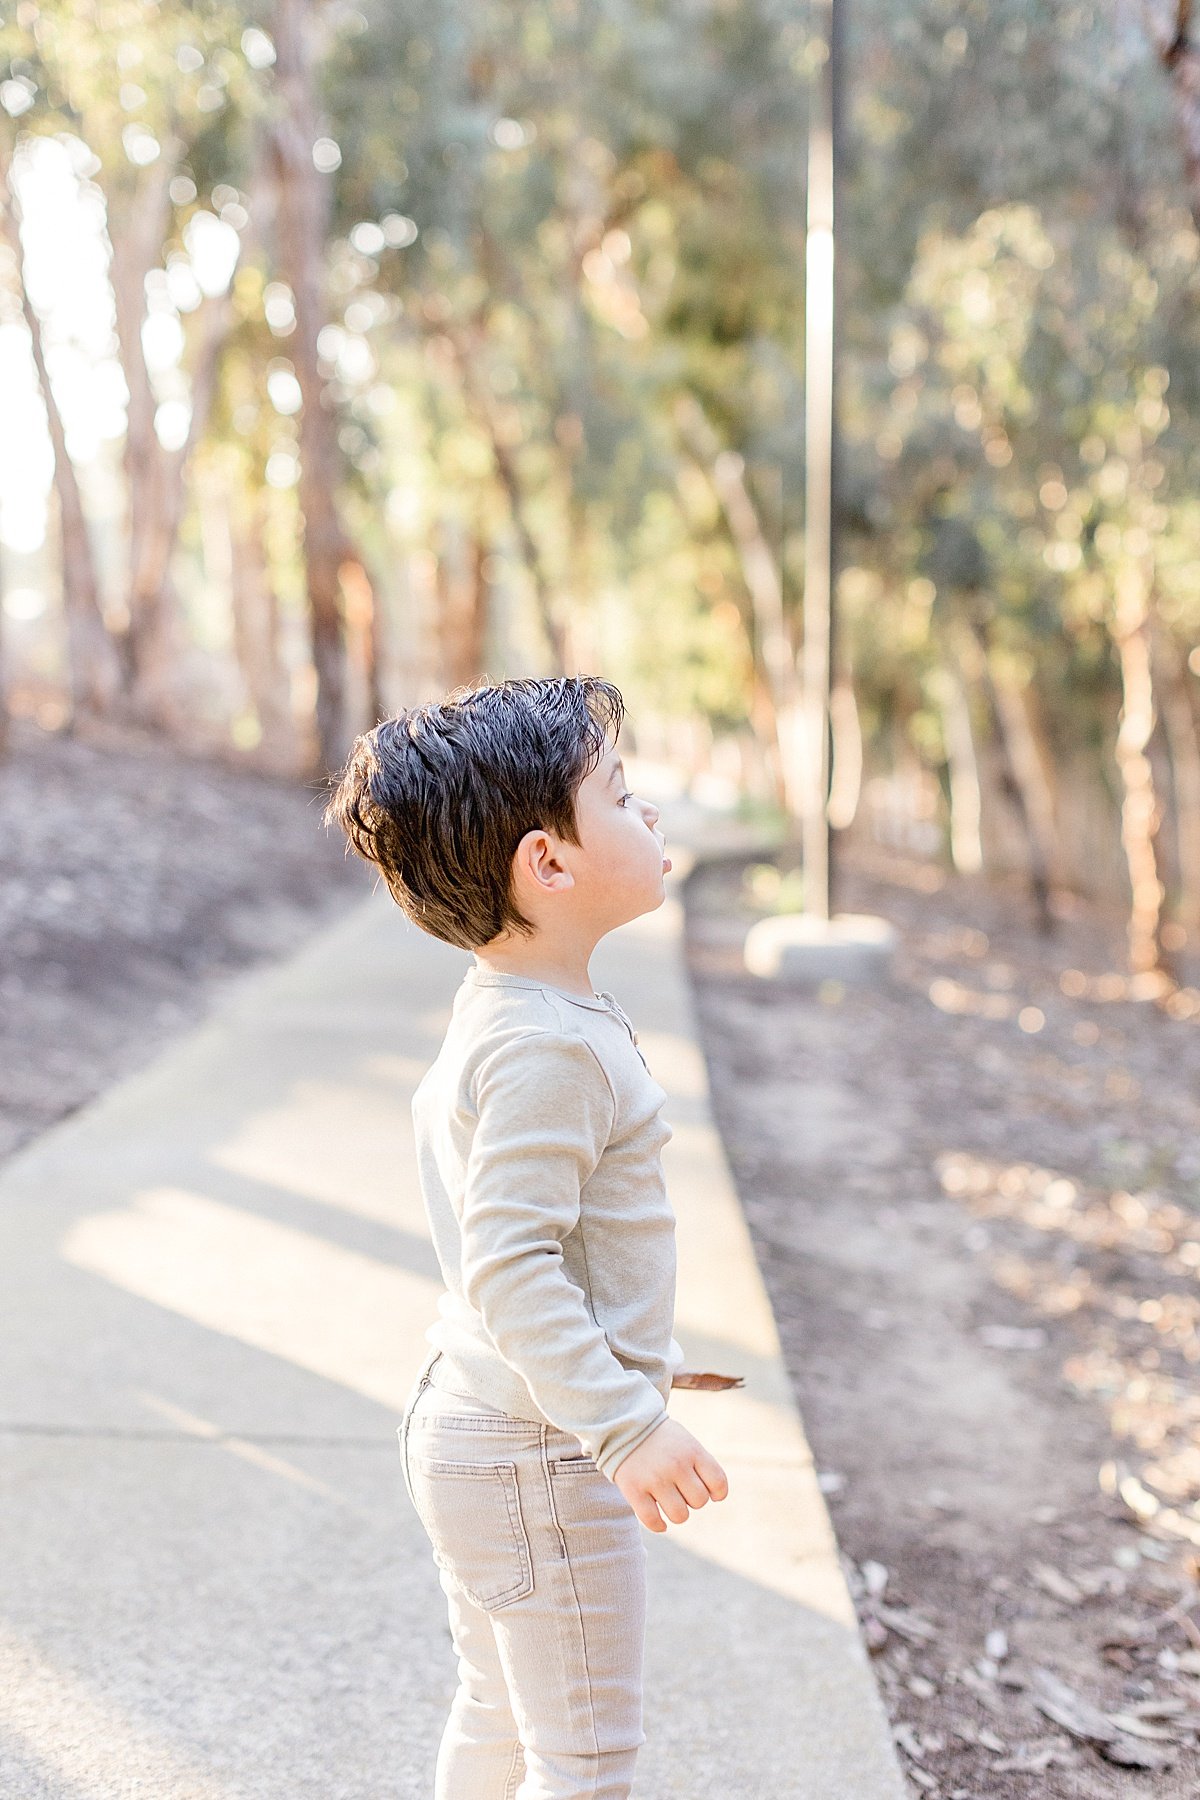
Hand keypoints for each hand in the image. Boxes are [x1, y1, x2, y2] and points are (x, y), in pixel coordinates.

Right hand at [611, 1416, 728, 1531]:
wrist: (625, 1426)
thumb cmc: (662, 1440)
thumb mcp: (687, 1442)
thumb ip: (702, 1466)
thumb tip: (715, 1497)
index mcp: (692, 1450)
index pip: (718, 1483)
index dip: (716, 1493)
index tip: (708, 1491)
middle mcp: (676, 1464)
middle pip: (699, 1501)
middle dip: (692, 1500)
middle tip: (681, 1490)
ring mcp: (655, 1478)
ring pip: (680, 1515)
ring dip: (677, 1513)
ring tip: (669, 1502)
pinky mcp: (634, 1490)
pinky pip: (653, 1521)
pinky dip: (659, 1525)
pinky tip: (660, 1521)